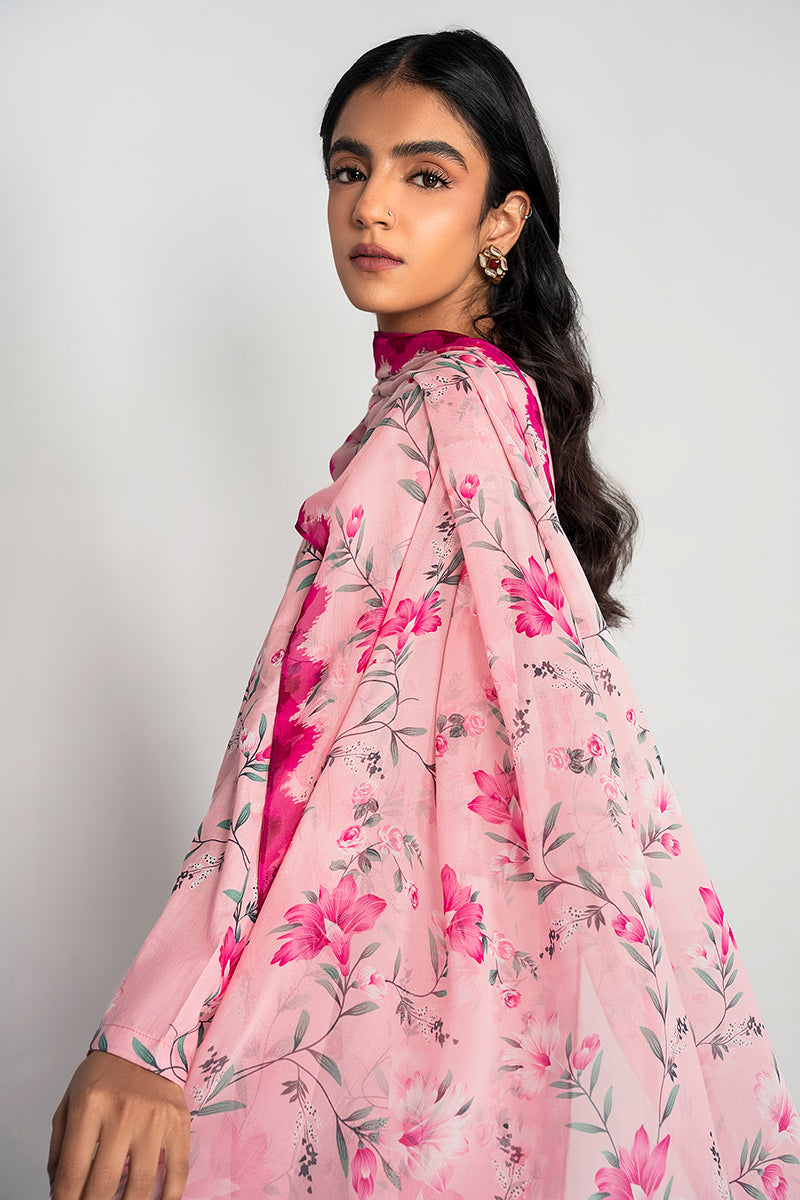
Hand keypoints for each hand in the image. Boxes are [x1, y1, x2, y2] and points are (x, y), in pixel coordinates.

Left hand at [48, 1050, 190, 1199]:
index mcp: (89, 1105)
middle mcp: (122, 1111)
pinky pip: (177, 1170)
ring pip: (140, 1184)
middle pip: (104, 1184)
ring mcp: (153, 1118)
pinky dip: (168, 1198)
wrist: (144, 1043)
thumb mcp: (69, 1103)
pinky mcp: (178, 1122)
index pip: (72, 1172)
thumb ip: (59, 1149)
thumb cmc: (103, 1076)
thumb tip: (57, 1193)